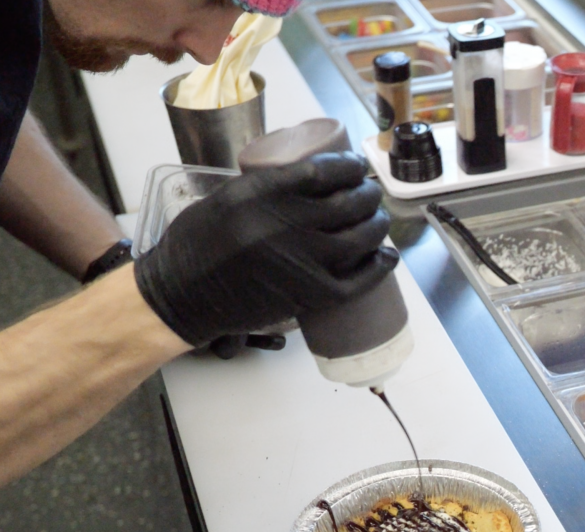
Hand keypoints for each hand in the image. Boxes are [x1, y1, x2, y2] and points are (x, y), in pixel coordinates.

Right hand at [134, 152, 394, 346]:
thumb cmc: (197, 242)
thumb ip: (268, 188)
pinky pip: (359, 281)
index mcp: (262, 192)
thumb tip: (312, 178)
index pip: (324, 170)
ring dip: (378, 226)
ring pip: (362, 238)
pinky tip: (387, 257)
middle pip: (349, 202)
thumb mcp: (228, 197)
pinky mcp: (309, 295)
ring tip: (378, 221)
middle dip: (369, 195)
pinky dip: (380, 267)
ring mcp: (301, 261)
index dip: (351, 166)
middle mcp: (285, 223)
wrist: (180, 294)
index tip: (358, 167)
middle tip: (371, 195)